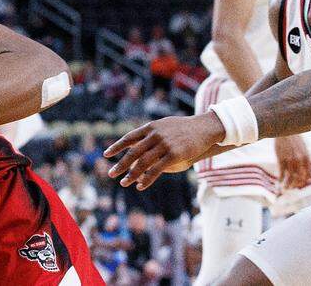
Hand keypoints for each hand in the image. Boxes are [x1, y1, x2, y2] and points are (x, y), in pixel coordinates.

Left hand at [104, 113, 225, 189]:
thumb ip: (152, 132)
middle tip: (111, 174)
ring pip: (143, 162)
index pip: (129, 137)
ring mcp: (164, 145)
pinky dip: (146, 179)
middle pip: (133, 152)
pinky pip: (156, 170)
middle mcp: (155, 135)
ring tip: (123, 183)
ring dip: (131, 174)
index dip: (117, 146)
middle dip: (121, 164)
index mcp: (151, 127)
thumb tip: (139, 140)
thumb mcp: (165, 125)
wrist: (204, 128)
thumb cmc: (184, 128)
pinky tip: (140, 186)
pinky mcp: (173, 155)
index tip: (106, 154)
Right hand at [274, 135, 310, 189]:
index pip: (307, 175)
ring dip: (288, 184)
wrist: (285, 130)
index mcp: (306, 158)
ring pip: (290, 177)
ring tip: (286, 188)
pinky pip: (281, 172)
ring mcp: (290, 160)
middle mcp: (299, 160)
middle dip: (296, 185)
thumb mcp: (303, 149)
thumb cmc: (295, 139)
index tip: (300, 185)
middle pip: (299, 177)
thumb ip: (305, 160)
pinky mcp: (281, 158)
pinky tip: (279, 181)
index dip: (304, 182)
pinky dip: (280, 178)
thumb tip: (306, 171)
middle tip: (293, 188)